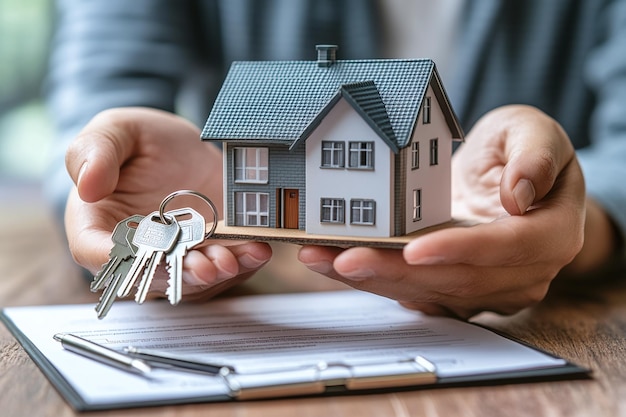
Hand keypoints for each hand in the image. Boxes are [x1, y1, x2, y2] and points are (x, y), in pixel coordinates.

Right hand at [65, 107, 270, 298]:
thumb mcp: (115, 131)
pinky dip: (242, 263)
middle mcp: (135, 252)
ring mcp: (174, 259)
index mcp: (97, 224)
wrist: (177, 150)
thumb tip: (87, 186)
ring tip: (235, 260)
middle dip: (181, 274)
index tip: (140, 253)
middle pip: (152, 276)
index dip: (116, 258)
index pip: (96, 252)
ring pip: (192, 280)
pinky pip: (223, 268)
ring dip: (216, 274)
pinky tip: (257, 250)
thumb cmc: (136, 142)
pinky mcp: (207, 255)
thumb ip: (94, 152)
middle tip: (204, 267)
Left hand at [299, 105, 584, 317]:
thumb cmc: (524, 151)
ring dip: (372, 280)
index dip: (458, 251)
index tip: (414, 249)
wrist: (511, 181)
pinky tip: (333, 263)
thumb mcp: (535, 131)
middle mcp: (520, 273)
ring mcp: (487, 288)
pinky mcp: (454, 290)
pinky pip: (412, 289)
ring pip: (426, 292)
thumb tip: (519, 193)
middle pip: (454, 281)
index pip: (505, 250)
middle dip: (395, 273)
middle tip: (344, 259)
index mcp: (549, 236)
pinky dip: (372, 279)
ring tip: (322, 259)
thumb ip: (536, 155)